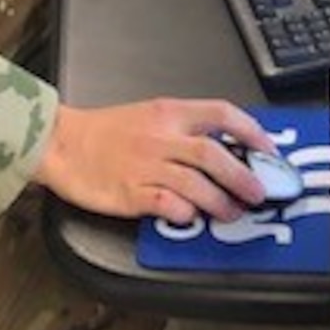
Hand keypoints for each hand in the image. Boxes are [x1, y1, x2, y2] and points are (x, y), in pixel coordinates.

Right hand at [34, 99, 276, 223]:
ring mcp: (146, 166)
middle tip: (258, 193)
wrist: (61, 142)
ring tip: (231, 213)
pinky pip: (165, 203)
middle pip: (213, 155)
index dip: (250, 131)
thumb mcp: (149, 114)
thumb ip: (184, 127)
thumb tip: (224, 147)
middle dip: (242, 176)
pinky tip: (189, 217)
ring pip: (195, 183)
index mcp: (168, 112)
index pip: (221, 114)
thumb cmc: (104, 131)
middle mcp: (161, 137)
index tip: (267, 149)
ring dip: (219, 202)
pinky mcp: (129, 193)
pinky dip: (183, 212)